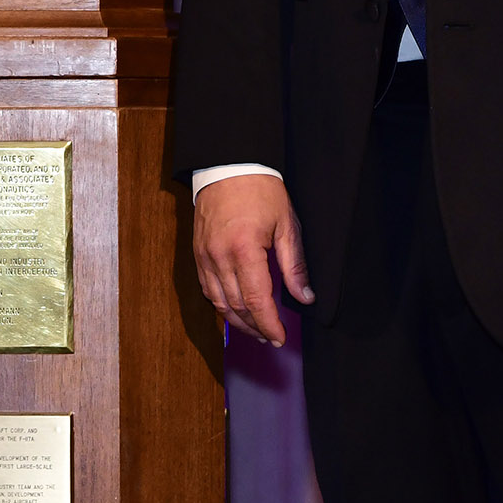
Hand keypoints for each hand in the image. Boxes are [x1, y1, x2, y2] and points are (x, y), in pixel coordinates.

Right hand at [193, 174, 311, 347]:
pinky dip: (221, 304)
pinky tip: (234, 310)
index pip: (256, 300)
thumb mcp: (286, 225)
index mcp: (244, 249)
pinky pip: (207, 288)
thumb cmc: (260, 190)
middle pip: (236, 306)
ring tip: (255, 330)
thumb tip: (305, 297)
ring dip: (237, 321)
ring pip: (219, 302)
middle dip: (255, 327)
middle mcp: (219, 257)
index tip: (279, 337)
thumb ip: (294, 265)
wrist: (228, 165)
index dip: (269, 324)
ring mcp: (205, 256)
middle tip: (271, 337)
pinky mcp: (198, 253)